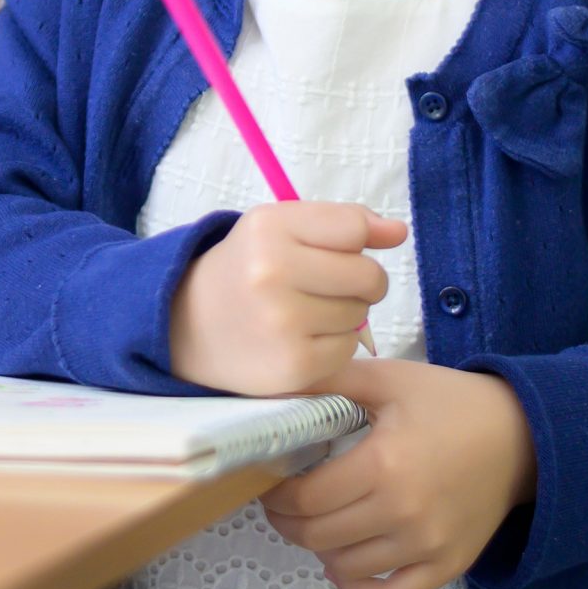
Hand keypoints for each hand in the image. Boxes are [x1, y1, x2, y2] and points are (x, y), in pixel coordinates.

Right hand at [169, 202, 405, 394]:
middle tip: (323, 285)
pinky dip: (333, 344)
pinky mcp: (294, 366)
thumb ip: (342, 222)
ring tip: (303, 311)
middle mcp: (272, 273)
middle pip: (369, 275)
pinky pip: (348, 348)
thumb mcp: (280, 228)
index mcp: (269, 228)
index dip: (359, 241)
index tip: (341, 249)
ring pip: (361, 314)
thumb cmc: (247, 269)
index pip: (354, 227)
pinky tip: (300, 338)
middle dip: (359, 280)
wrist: (187, 325)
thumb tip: (400, 232)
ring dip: (344, 313)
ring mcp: (283, 323)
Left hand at [258, 356, 538, 588]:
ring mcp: (427, 545)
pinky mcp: (447, 566)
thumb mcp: (389, 379)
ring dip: (319, 550)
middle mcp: (404, 512)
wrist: (520, 436)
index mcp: (384, 464)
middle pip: (320, 536)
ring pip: (347, 566)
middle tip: (282, 505)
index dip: (278, 495)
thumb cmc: (450, 404)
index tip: (270, 483)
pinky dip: (357, 588)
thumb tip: (281, 382)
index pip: (308, 498)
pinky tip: (343, 567)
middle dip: (288, 522)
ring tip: (314, 526)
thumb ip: (332, 380)